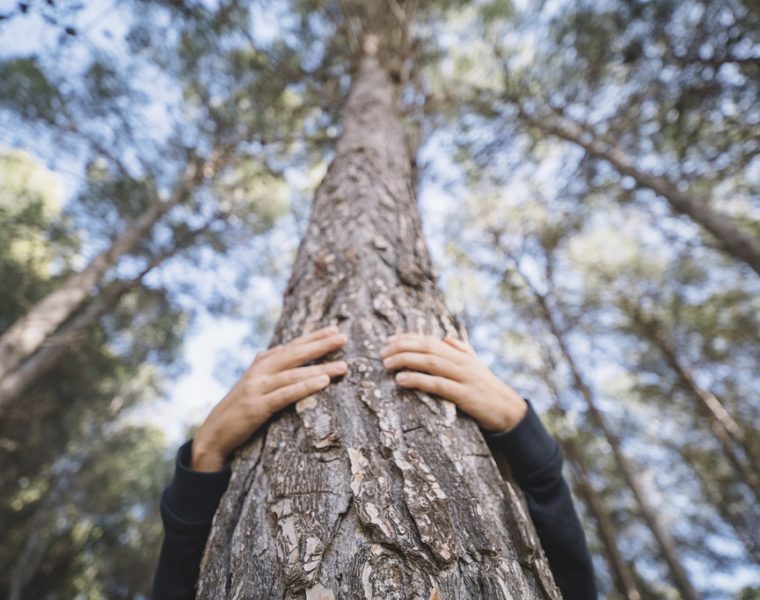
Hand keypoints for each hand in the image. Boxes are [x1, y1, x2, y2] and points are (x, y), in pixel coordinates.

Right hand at [192, 325, 348, 471]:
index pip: (291, 346)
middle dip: (320, 345)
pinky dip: (305, 387)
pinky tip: (322, 382)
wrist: (212, 435)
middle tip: (343, 337)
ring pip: (293, 374)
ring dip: (320, 368)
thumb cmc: (236, 408)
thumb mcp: (248, 383)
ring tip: (343, 366)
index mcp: (260, 365)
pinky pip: (285, 395)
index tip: (334, 329)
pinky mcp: (257, 408)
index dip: (313, 337)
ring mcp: (257, 389)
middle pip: (294, 355)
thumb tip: (275, 349)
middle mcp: (259, 373)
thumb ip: (262, 366)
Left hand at [380, 333, 527, 432]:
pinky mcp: (464, 395)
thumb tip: (446, 337)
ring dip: (406, 361)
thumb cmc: (487, 388)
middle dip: (402, 348)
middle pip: (427, 349)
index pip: (430, 340)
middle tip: (382, 353)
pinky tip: (401, 380)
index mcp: (460, 354)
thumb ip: (462, 350)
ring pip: (430, 363)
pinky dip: (418, 380)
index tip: (389, 340)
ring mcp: (463, 377)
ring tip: (387, 364)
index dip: (408, 338)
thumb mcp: (475, 366)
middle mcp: (461, 362)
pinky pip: (438, 385)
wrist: (508, 409)